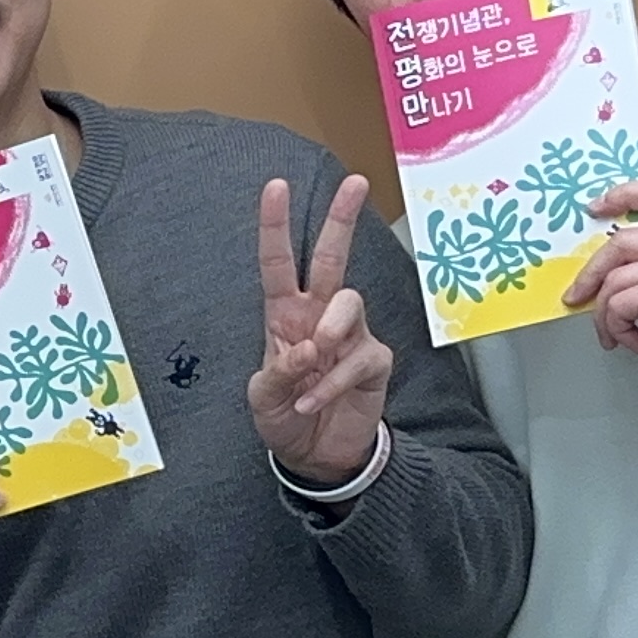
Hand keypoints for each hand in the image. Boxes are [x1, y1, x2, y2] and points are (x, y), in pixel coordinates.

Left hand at [246, 174, 393, 487]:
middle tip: (355, 181)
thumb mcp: (263, 399)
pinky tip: (313, 402)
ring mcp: (350, 335)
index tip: (276, 186)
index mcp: (284, 314)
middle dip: (342, 219)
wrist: (316, 455)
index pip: (279, 262)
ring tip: (312, 360)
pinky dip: (332, 382)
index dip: (276, 226)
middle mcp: (319, 315)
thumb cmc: (285, 417)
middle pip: (333, 258)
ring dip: (329, 330)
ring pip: (349, 302)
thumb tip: (305, 349)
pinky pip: (357, 358)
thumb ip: (277, 373)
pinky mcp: (373, 360)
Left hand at [566, 176, 637, 372]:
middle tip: (577, 295)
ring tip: (618, 332)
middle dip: (592, 273)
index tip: (596, 207)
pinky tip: (633, 341)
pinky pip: (616, 303)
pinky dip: (614, 327)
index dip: (625, 194)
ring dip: (604, 313)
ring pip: (615, 278)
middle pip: (622, 241)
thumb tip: (602, 264)